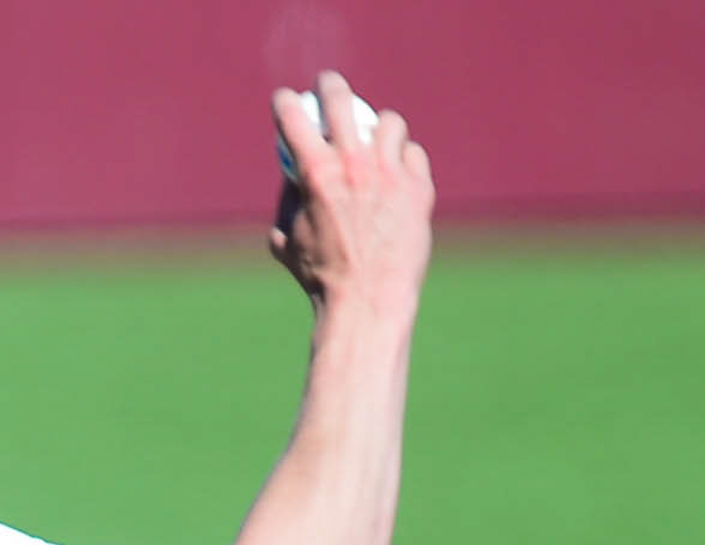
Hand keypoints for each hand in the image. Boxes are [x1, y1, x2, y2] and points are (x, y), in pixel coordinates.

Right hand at [271, 71, 434, 314]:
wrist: (367, 298)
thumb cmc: (321, 275)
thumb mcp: (286, 238)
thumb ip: (288, 201)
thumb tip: (293, 177)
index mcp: (315, 174)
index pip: (293, 118)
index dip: (286, 103)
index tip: (286, 100)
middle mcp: (354, 165)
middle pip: (342, 101)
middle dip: (330, 86)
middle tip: (328, 86)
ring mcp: (390, 173)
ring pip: (389, 123)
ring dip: (378, 128)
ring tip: (376, 140)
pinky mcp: (418, 187)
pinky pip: (412, 155)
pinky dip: (403, 160)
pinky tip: (396, 174)